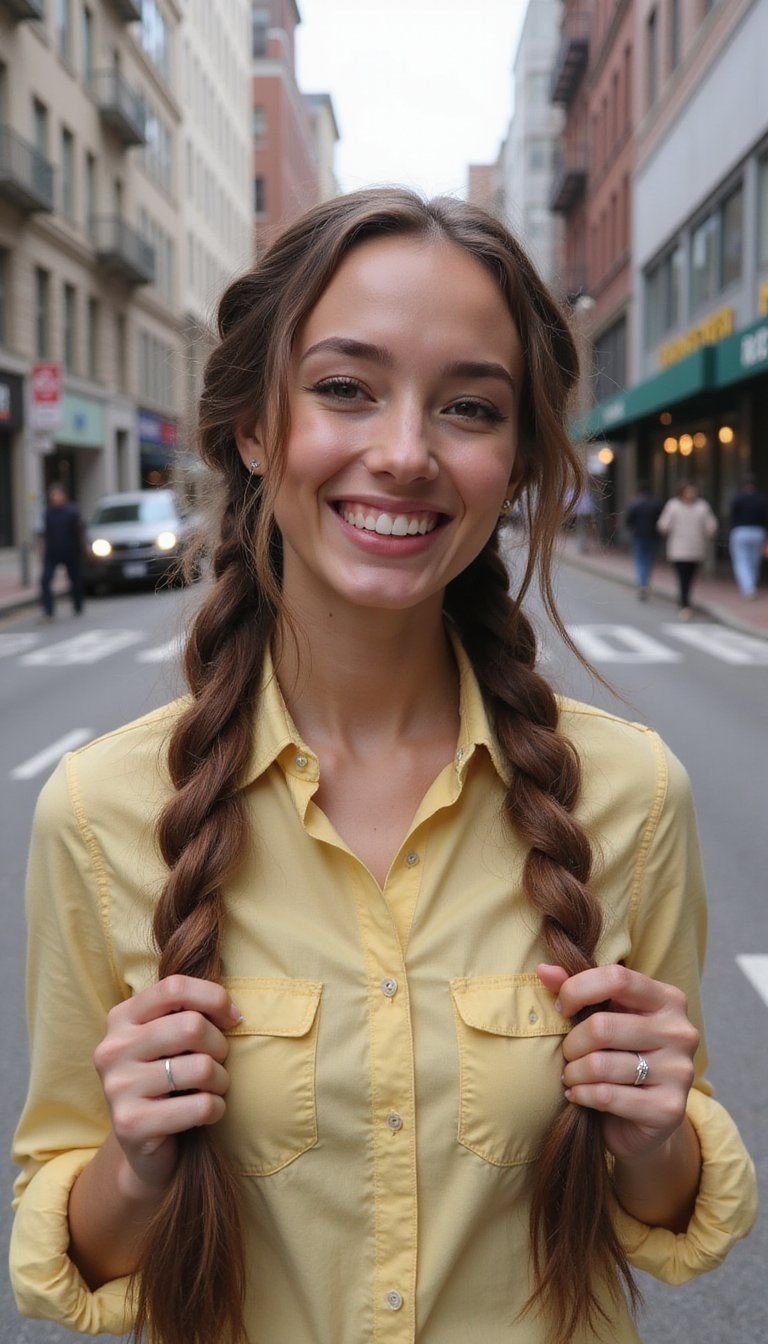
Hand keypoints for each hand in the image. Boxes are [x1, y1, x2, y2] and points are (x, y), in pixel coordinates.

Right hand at [93, 975, 240, 1194]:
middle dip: (220, 1046)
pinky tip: (209, 1112)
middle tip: (219, 1063)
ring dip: (221, 1080)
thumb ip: (188, 1014)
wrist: (143, 1146)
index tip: (232, 1019)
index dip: (213, 997)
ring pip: (201, 1067)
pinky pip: (200, 1106)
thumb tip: (234, 1014)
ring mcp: (117, 1087)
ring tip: (213, 1088)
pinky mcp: (131, 1124)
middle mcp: (112, 1049)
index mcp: (121, 1018)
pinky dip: (217, 1109)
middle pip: (192, 1026)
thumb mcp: (169, 1039)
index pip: (174, 987)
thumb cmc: (167, 1080)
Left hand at [537, 962, 698, 1162]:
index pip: (617, 978)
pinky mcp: (669, 1109)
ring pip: (600, 1065)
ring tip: (571, 1076)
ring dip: (573, 1073)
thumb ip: (577, 989)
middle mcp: (681, 1032)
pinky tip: (578, 1095)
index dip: (578, 989)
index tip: (561, 1008)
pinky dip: (582, 1095)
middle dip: (572, 1044)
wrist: (641, 1121)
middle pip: (602, 1027)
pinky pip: (606, 1095)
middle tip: (567, 1054)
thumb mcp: (602, 1016)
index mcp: (668, 1000)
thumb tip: (543, 970)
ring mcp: (679, 1072)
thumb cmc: (620, 1057)